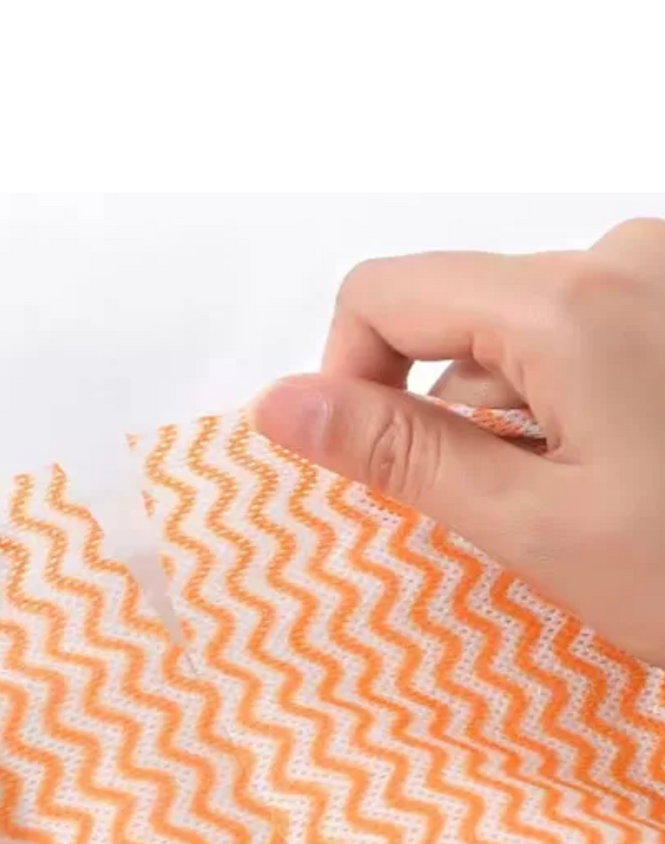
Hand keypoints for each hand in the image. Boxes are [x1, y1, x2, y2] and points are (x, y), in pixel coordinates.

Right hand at [252, 217, 664, 666]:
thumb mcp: (534, 525)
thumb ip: (399, 454)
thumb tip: (278, 405)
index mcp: (568, 301)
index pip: (380, 293)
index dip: (347, 376)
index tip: (378, 462)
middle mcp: (619, 257)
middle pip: (445, 308)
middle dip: (434, 402)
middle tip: (491, 498)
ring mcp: (659, 275)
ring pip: (505, 325)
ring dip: (499, 405)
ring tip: (565, 487)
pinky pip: (567, 328)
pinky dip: (551, 393)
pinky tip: (605, 458)